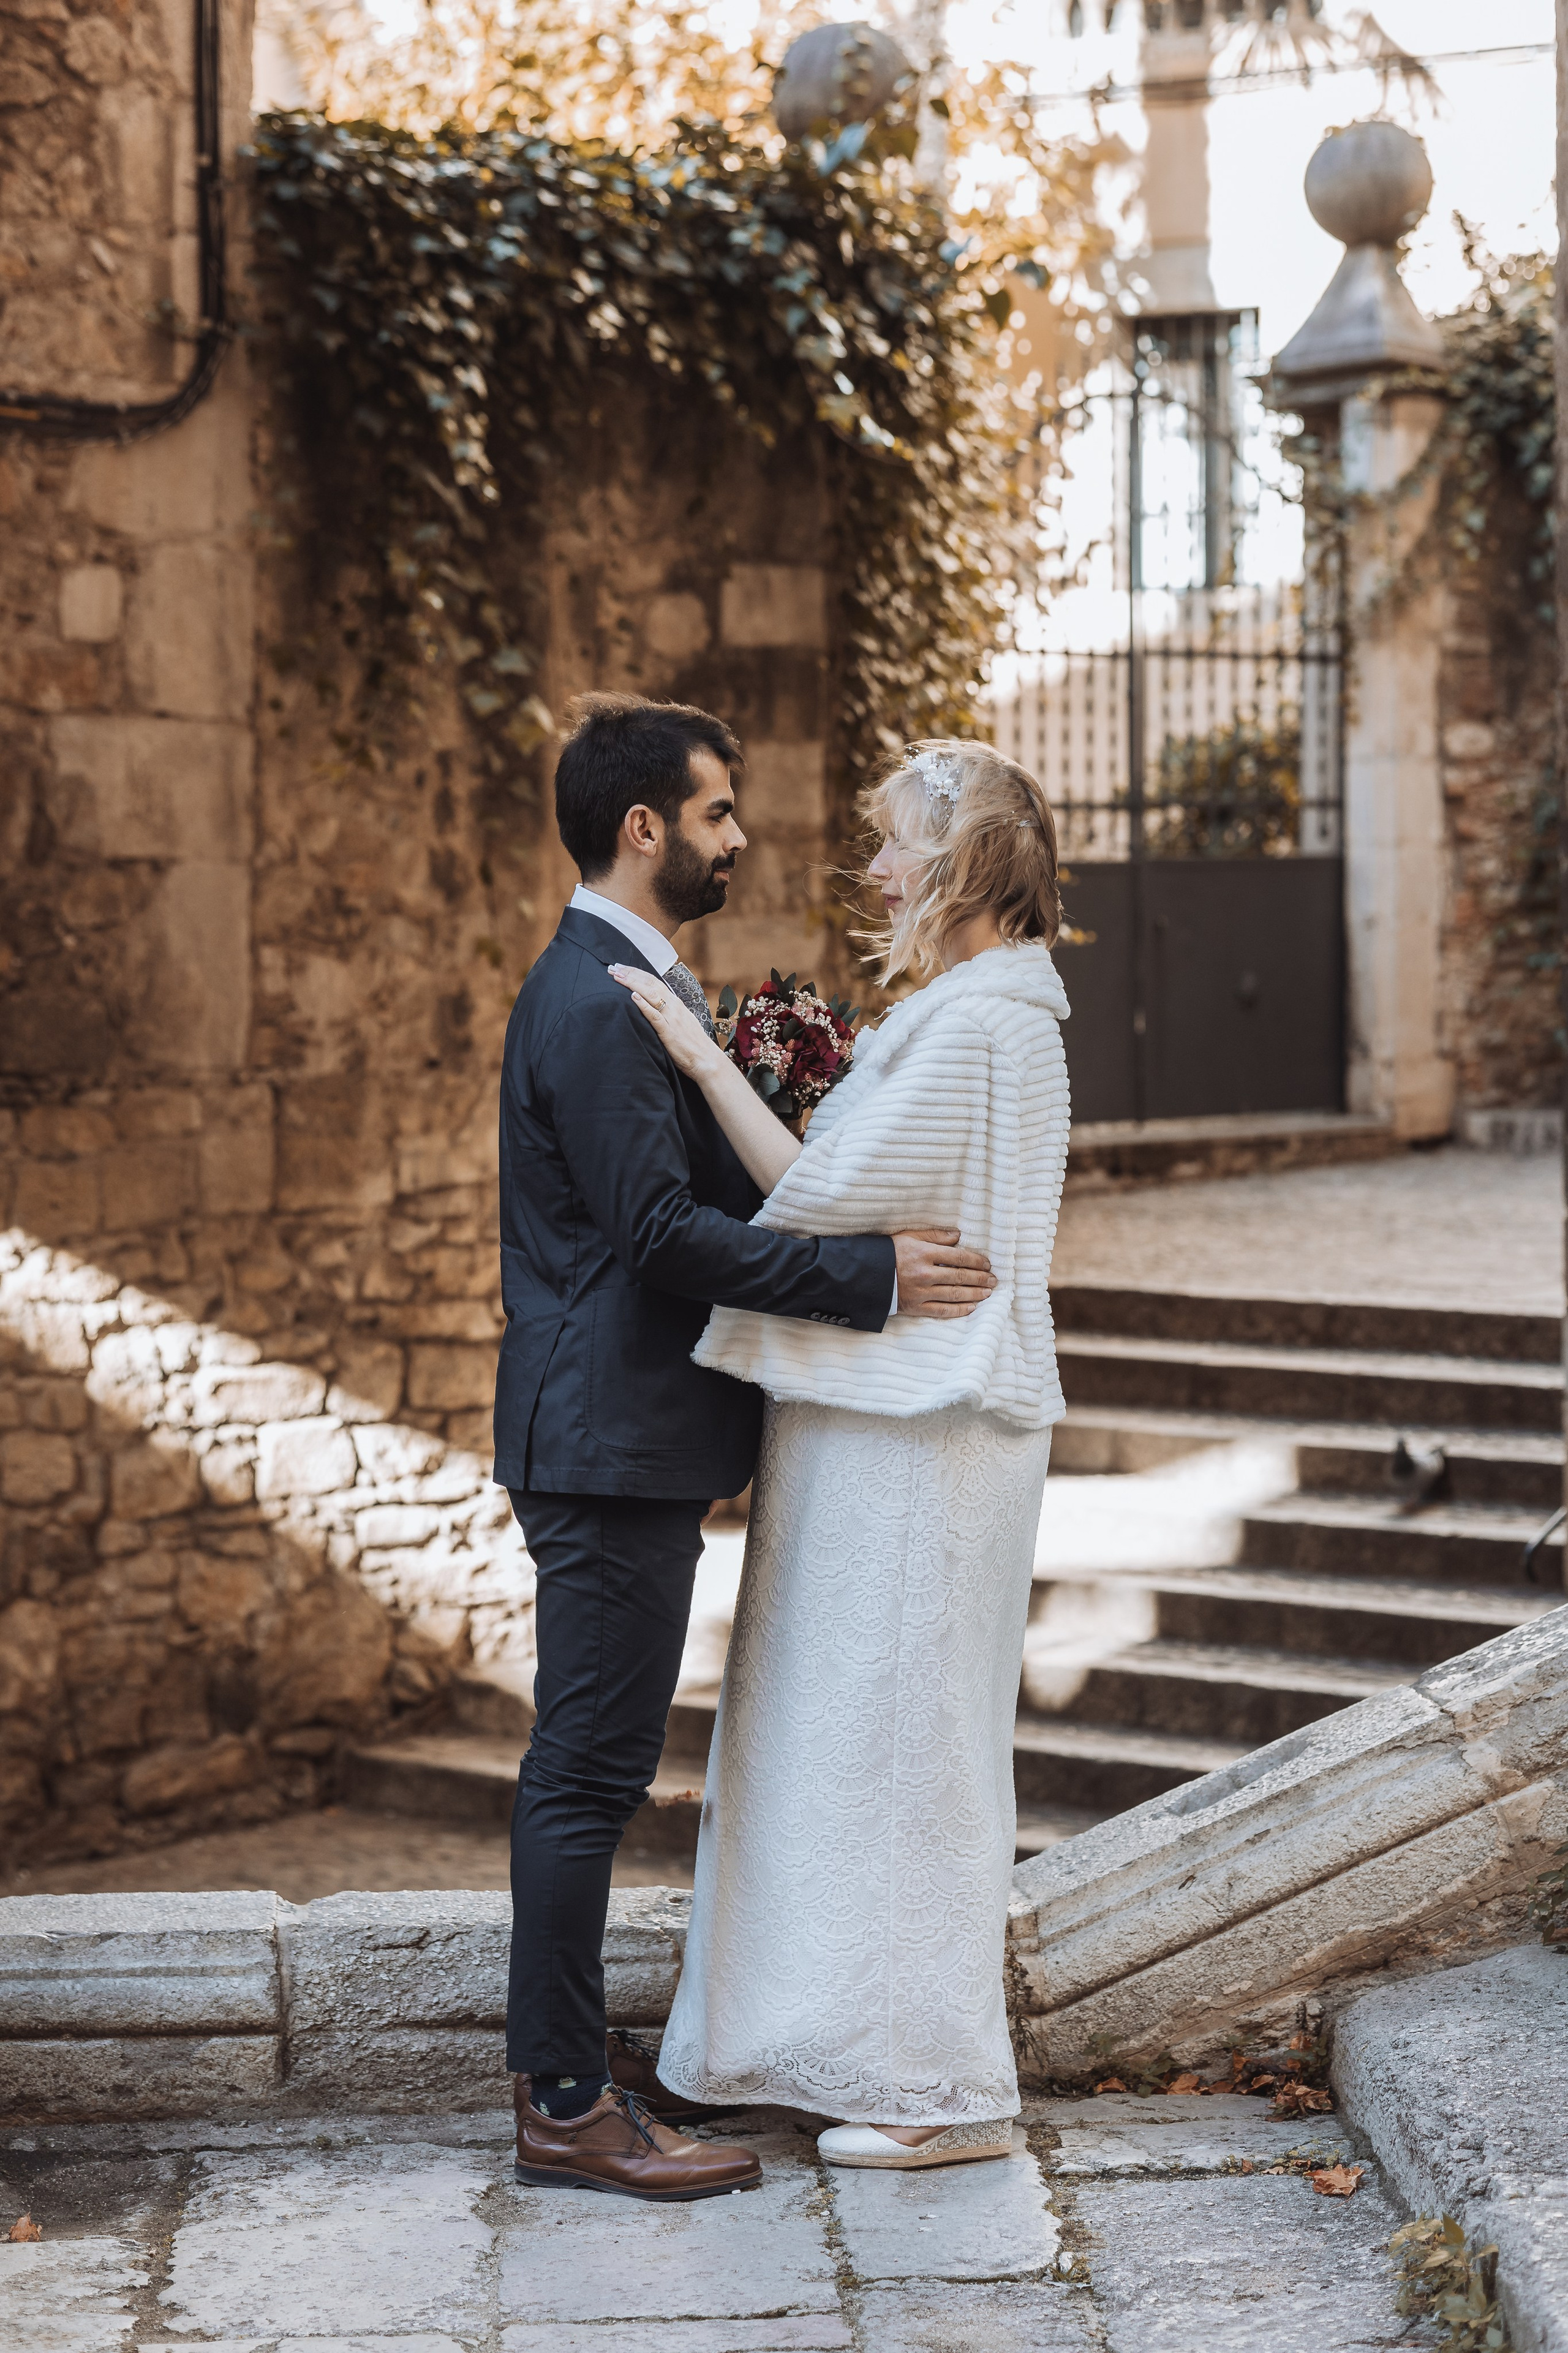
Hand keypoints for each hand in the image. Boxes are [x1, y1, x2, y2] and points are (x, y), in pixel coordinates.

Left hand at [609, 964, 722, 1080]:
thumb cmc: (692, 1043)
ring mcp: (671, 1017)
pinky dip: (644, 1005)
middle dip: (630, 974)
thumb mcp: (681, 1022)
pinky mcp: (668, 1032)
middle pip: (650, 983)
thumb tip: (655, 1006)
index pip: (654, 982)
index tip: (622, 968)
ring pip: (651, 994)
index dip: (637, 973)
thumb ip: (669, 1012)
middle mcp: (674, 1006)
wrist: (706, 1059)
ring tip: (617, 977)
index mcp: (675, 1003)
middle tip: (613, 968)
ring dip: (632, 984)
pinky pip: (654, 1016)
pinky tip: (633, 997)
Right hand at [893, 1229, 996, 1319]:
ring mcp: (921, 1292)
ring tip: (987, 1293)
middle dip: (980, 1278)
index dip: (977, 1261)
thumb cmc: (889, 1252)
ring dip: (974, 1294)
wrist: (867, 1275)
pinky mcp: (916, 1307)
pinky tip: (971, 1308)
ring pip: (955, 1295)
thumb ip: (935, 1236)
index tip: (987, 1264)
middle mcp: (925, 1274)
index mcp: (925, 1253)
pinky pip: (942, 1311)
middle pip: (960, 1276)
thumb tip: (958, 1236)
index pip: (959, 1257)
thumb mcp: (910, 1236)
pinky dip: (958, 1310)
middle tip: (993, 1280)